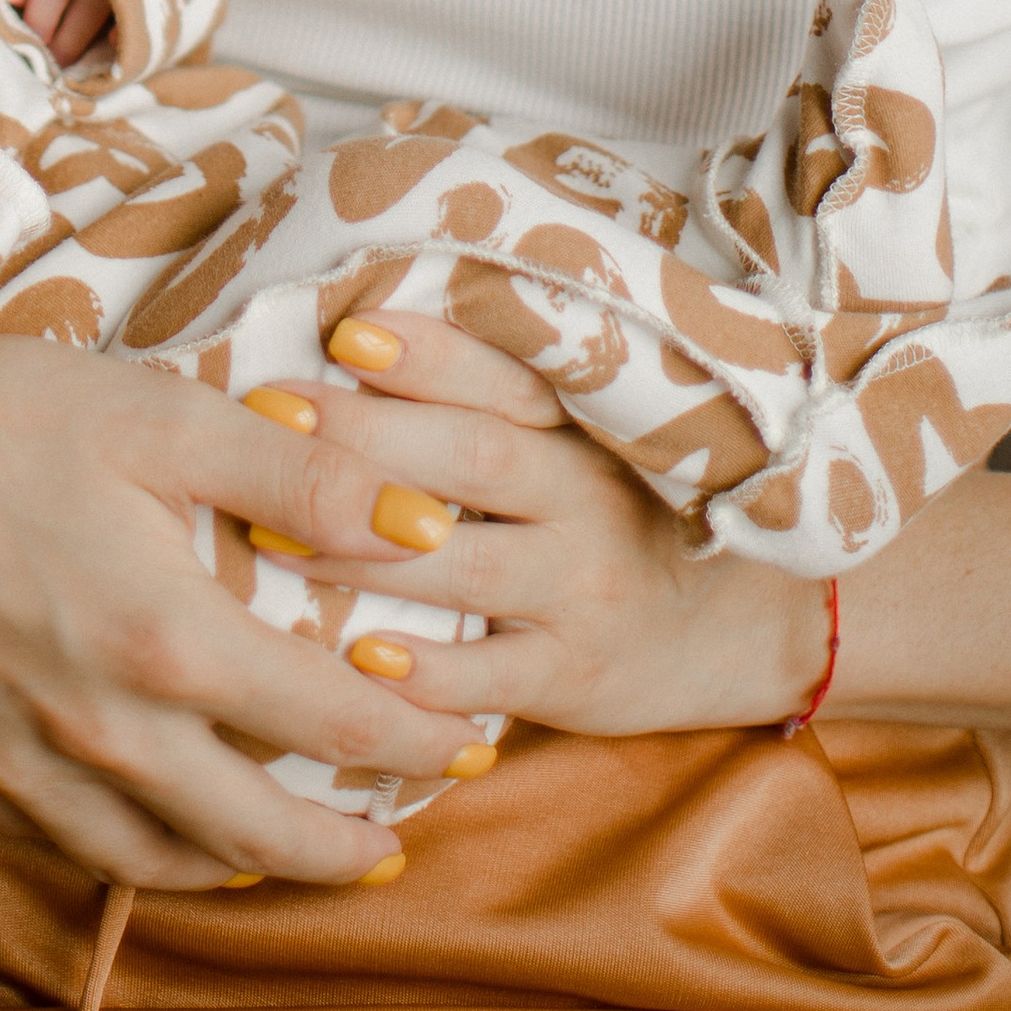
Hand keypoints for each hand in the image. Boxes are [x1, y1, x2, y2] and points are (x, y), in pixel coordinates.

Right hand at [0, 330, 543, 886]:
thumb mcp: (159, 412)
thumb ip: (298, 474)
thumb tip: (423, 523)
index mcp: (166, 642)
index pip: (331, 725)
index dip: (415, 744)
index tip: (467, 746)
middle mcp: (103, 726)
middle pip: (257, 831)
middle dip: (348, 846)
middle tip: (404, 837)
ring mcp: (27, 753)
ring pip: (163, 858)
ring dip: (246, 863)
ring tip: (295, 845)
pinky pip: (74, 842)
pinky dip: (140, 852)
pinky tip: (160, 825)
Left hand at [267, 313, 830, 740]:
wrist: (739, 625)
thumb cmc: (623, 513)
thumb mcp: (583, 440)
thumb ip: (492, 400)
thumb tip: (355, 340)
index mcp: (579, 428)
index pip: (502, 377)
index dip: (428, 354)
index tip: (347, 333)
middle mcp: (584, 498)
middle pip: (472, 455)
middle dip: (367, 435)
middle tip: (272, 418)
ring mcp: (581, 590)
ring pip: (467, 564)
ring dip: (365, 550)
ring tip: (273, 538)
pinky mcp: (576, 677)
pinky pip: (496, 675)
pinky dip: (430, 670)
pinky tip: (361, 656)